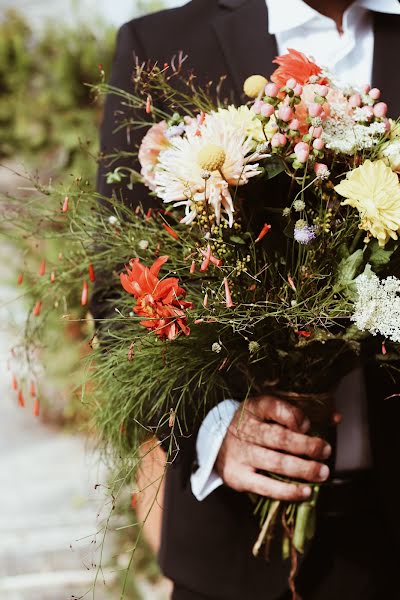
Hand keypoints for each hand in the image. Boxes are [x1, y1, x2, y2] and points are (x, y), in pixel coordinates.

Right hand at [215, 395, 332, 500]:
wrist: (217, 443)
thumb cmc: (253, 425)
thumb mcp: (269, 411)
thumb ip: (302, 414)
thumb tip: (336, 417)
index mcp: (254, 408)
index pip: (275, 408)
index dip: (296, 417)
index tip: (309, 425)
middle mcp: (245, 430)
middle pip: (279, 438)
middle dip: (307, 446)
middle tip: (326, 451)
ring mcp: (241, 454)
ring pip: (276, 462)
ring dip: (303, 469)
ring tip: (322, 472)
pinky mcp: (238, 477)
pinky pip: (266, 487)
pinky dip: (288, 491)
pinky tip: (306, 492)